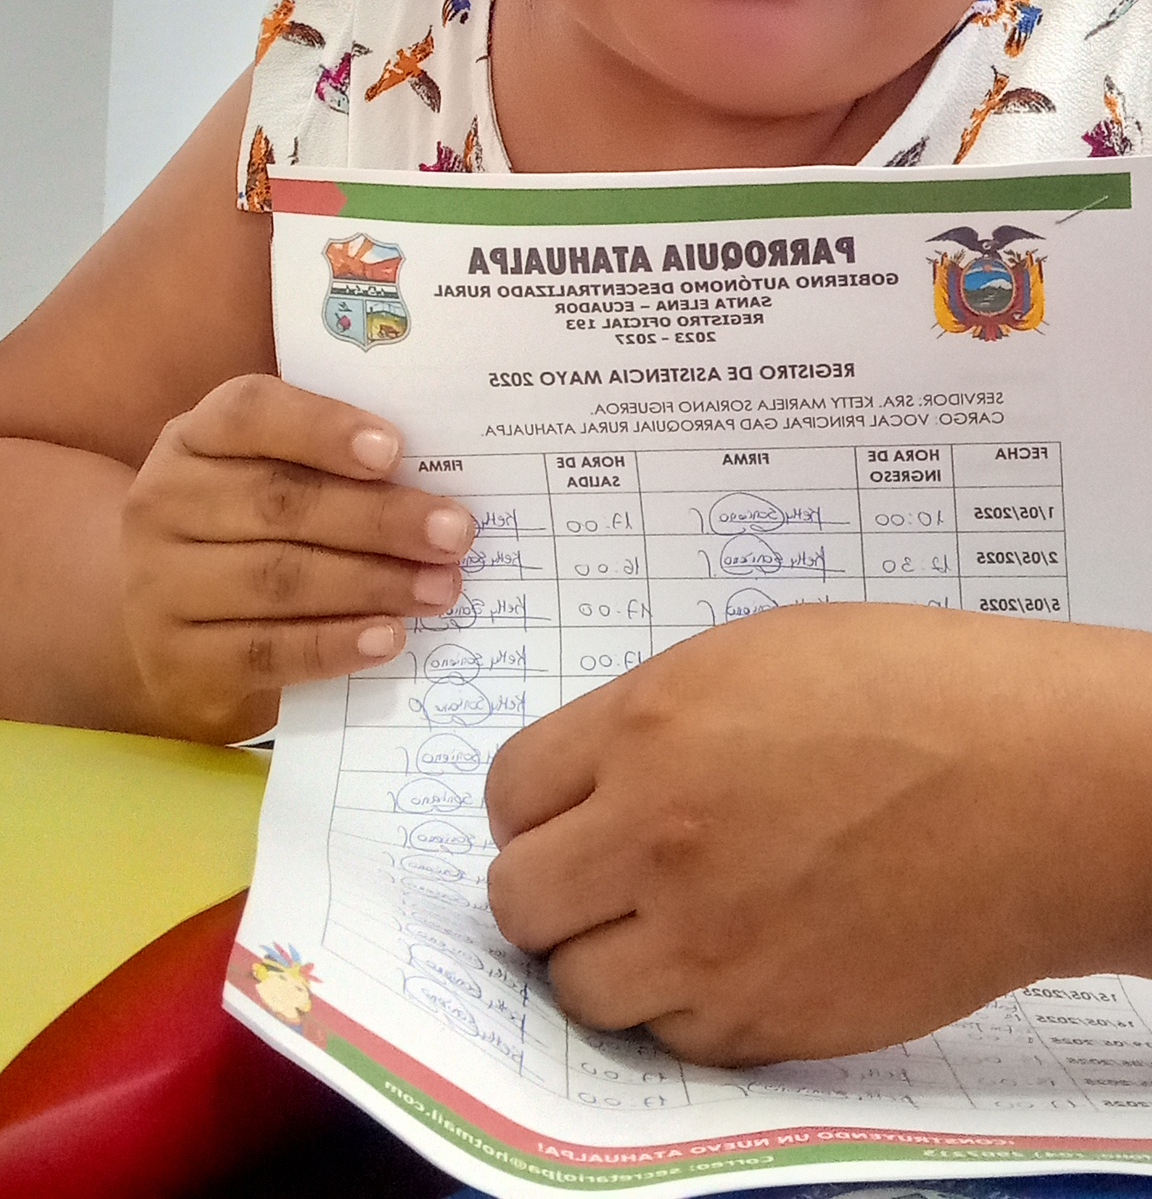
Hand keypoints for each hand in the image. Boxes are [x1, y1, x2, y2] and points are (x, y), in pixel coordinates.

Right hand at [120, 374, 474, 742]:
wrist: (165, 627)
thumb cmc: (242, 535)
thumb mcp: (263, 481)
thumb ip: (327, 469)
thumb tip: (433, 483)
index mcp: (193, 438)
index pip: (249, 413)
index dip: (323, 427)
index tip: (394, 449)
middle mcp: (163, 503)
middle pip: (279, 502)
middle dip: (379, 517)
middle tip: (453, 532)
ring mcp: (160, 586)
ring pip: (278, 578)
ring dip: (372, 583)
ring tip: (440, 587)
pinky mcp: (177, 662)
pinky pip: (267, 651)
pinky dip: (335, 644)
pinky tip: (388, 636)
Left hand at [487, 603, 1151, 1065]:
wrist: (1031, 787)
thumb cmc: (915, 694)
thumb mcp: (753, 659)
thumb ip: (652, 722)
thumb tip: (593, 782)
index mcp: (649, 728)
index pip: (509, 793)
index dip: (535, 806)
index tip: (566, 811)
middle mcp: (656, 839)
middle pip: (519, 900)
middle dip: (549, 888)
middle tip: (599, 875)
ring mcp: (707, 943)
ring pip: (578, 987)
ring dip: (606, 958)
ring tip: (667, 923)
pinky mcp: (764, 1021)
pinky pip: (668, 1038)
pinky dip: (682, 1009)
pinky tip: (735, 957)